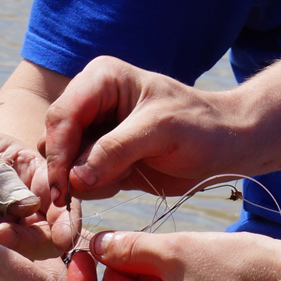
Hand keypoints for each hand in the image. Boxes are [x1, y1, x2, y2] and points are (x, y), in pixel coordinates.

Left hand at [0, 120, 71, 259]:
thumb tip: (31, 203)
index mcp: (18, 164)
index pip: (57, 187)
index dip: (62, 207)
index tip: (56, 224)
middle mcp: (14, 198)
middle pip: (51, 224)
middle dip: (42, 232)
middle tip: (7, 232)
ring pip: (32, 249)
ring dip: (22, 249)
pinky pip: (2, 265)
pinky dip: (1, 265)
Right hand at [43, 57, 250, 204]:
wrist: (226, 146)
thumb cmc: (200, 126)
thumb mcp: (161, 131)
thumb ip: (116, 150)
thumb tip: (75, 178)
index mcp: (101, 79)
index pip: (62, 116)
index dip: (58, 152)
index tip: (62, 189)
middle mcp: (91, 102)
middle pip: (54, 140)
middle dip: (63, 172)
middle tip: (76, 200)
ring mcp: (94, 132)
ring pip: (63, 163)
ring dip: (77, 185)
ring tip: (108, 189)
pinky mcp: (101, 158)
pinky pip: (79, 179)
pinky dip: (89, 191)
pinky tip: (115, 188)